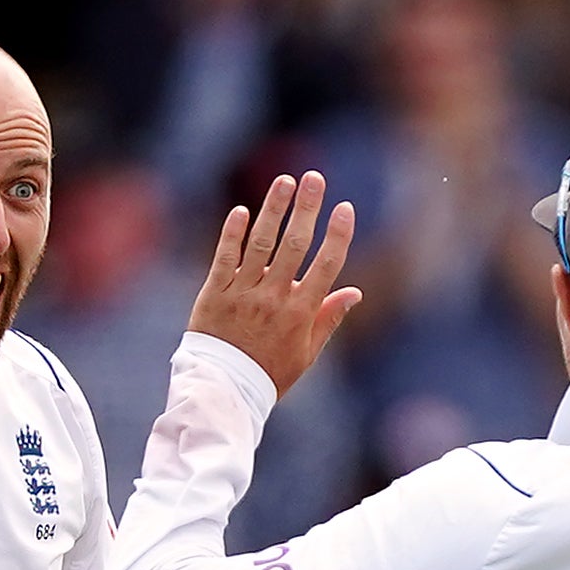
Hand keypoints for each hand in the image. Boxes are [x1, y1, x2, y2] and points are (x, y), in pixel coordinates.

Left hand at [186, 171, 361, 396]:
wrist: (224, 390)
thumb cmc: (270, 373)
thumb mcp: (307, 353)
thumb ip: (329, 319)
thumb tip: (355, 292)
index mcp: (300, 313)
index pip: (325, 266)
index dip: (337, 235)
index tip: (345, 208)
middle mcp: (273, 298)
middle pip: (295, 245)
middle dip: (306, 208)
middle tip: (314, 178)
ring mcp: (243, 294)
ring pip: (260, 244)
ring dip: (273, 209)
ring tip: (284, 181)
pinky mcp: (215, 293)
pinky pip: (225, 258)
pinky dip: (232, 234)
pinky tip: (241, 211)